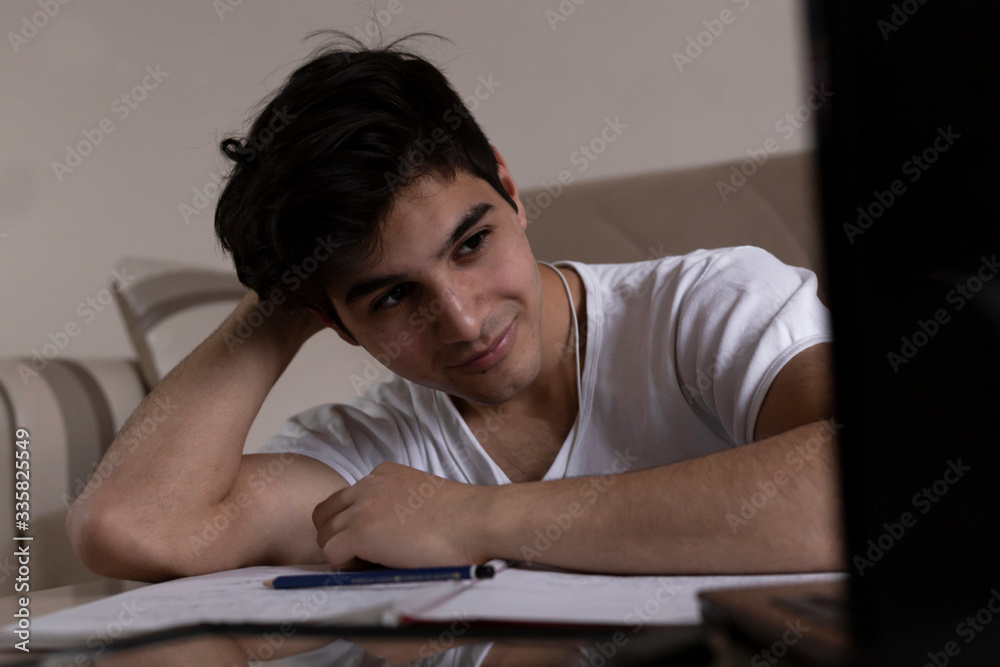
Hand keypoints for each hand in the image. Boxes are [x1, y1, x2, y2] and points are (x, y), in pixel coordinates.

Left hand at [312, 462, 487, 568]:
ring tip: (370, 564)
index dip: (351, 522)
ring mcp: (362, 508)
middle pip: (325, 512)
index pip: (346, 498)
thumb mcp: (422, 495)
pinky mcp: (361, 533)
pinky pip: (331, 553)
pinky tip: (372, 568)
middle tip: (361, 555)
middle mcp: (368, 485)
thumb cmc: (463, 517)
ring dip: (341, 552)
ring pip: (324, 534)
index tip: (371, 539)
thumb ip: (398, 503)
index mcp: (384, 473)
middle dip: (336, 535)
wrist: (476, 521)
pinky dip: (345, 565)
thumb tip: (387, 530)